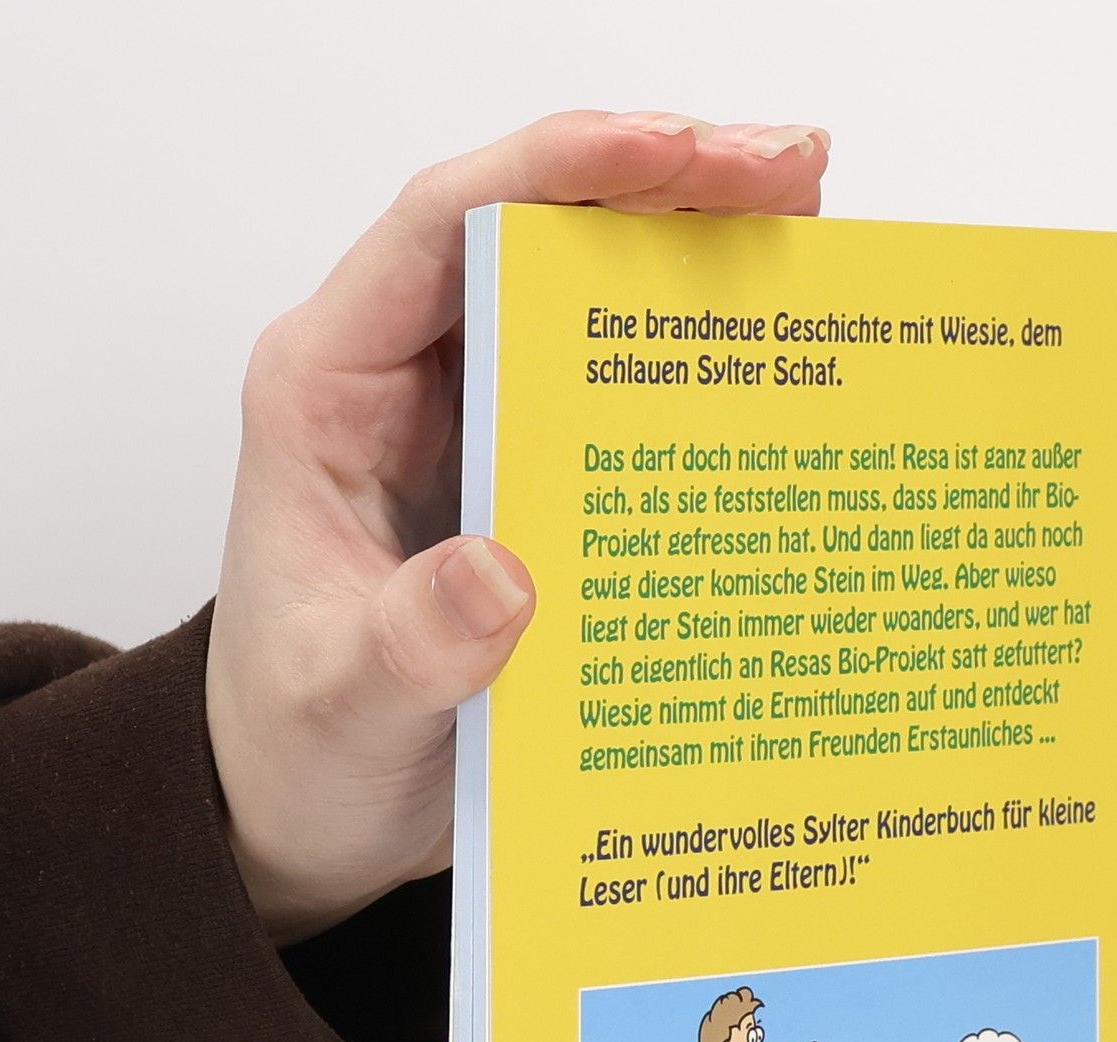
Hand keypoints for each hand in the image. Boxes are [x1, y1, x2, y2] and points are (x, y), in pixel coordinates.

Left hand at [206, 110, 830, 943]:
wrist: (309, 812)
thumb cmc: (299, 749)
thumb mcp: (342, 709)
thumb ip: (411, 648)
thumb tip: (505, 577)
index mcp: (330, 393)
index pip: (443, 225)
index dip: (565, 165)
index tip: (685, 153)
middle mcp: (406, 385)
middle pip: (537, 232)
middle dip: (667, 185)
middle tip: (796, 178)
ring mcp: (474, 429)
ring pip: (590, 301)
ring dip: (698, 257)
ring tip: (817, 236)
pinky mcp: (529, 486)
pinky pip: (622, 399)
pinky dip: (704, 370)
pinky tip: (788, 364)